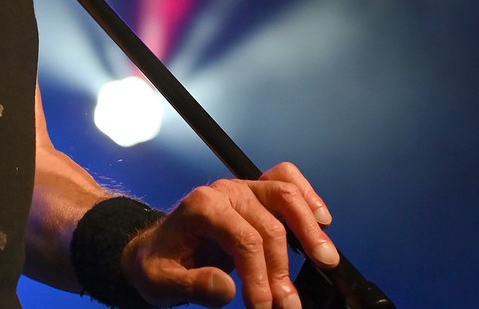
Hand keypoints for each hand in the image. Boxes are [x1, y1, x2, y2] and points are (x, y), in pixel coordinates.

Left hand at [123, 163, 337, 308]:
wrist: (154, 251)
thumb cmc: (158, 266)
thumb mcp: (161, 283)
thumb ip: (193, 286)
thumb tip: (228, 287)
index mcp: (201, 208)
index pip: (245, 240)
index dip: (260, 276)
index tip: (264, 307)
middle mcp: (224, 192)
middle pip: (269, 225)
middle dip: (282, 269)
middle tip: (288, 304)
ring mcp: (241, 189)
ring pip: (284, 195)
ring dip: (309, 229)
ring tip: (325, 260)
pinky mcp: (253, 194)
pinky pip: (284, 181)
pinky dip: (307, 196)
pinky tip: (322, 220)